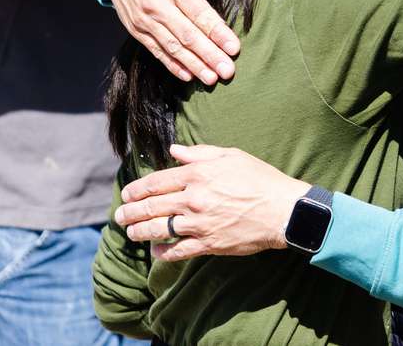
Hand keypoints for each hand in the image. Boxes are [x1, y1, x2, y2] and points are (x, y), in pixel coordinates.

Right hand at [100, 0, 240, 84]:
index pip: (199, 12)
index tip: (234, 48)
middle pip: (187, 35)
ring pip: (173, 47)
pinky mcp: (137, 30)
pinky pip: (156, 51)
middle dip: (209, 55)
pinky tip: (188, 76)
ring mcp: (145, 20)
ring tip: (212, 78)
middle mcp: (157, 5)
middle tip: (228, 71)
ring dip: (193, 65)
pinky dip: (172, 65)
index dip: (217, 32)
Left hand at [113, 144, 309, 261]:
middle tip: (119, 216)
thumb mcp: (231, 156)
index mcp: (197, 175)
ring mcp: (199, 223)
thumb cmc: (260, 178)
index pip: (156, 182)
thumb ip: (198, 153)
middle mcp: (194, 199)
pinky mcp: (209, 244)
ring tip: (130, 233)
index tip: (127, 194)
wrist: (283, 210)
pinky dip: (163, 252)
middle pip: (152, 207)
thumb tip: (174, 150)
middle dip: (130, 212)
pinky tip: (155, 251)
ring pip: (159, 230)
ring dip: (139, 232)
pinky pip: (178, 250)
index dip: (137, 189)